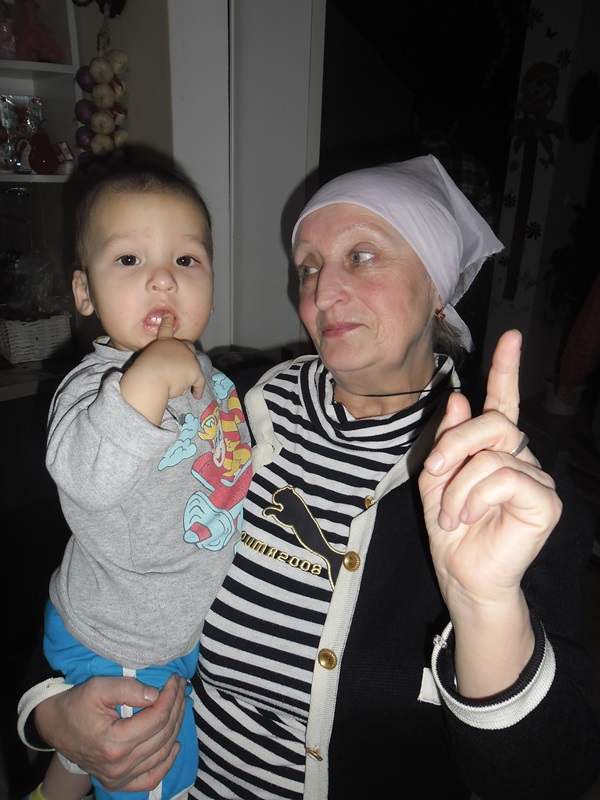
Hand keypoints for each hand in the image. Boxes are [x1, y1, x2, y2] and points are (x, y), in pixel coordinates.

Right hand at [35, 675, 185, 791]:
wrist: (56, 726)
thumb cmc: (77, 704)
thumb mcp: (98, 687)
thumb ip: (127, 689)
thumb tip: (155, 695)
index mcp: (114, 743)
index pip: (157, 718)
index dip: (171, 696)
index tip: (175, 679)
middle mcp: (118, 766)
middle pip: (163, 735)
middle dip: (177, 706)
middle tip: (181, 686)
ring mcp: (118, 778)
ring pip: (162, 752)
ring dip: (176, 726)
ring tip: (181, 704)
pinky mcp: (118, 783)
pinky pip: (151, 778)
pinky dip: (166, 763)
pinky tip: (175, 745)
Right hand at [120, 313, 205, 424]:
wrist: (151, 377)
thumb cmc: (143, 373)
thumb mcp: (146, 361)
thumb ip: (156, 363)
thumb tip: (165, 376)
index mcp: (162, 342)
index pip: (166, 329)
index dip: (167, 321)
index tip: (169, 314)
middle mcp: (177, 346)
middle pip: (188, 347)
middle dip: (187, 353)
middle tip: (183, 363)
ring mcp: (188, 358)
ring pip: (192, 366)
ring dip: (187, 374)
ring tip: (179, 384)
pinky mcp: (194, 371)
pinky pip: (199, 382)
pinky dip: (198, 389)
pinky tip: (196, 395)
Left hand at [418, 330, 561, 693]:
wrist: (461, 575)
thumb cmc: (451, 529)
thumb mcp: (437, 479)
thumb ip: (447, 439)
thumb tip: (457, 397)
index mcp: (494, 448)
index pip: (504, 402)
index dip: (507, 369)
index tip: (511, 336)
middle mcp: (520, 456)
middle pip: (493, 422)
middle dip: (453, 444)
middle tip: (435, 472)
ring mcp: (536, 477)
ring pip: (490, 455)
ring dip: (457, 487)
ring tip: (453, 515)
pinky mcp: (545, 500)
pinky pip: (503, 478)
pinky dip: (474, 497)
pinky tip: (471, 518)